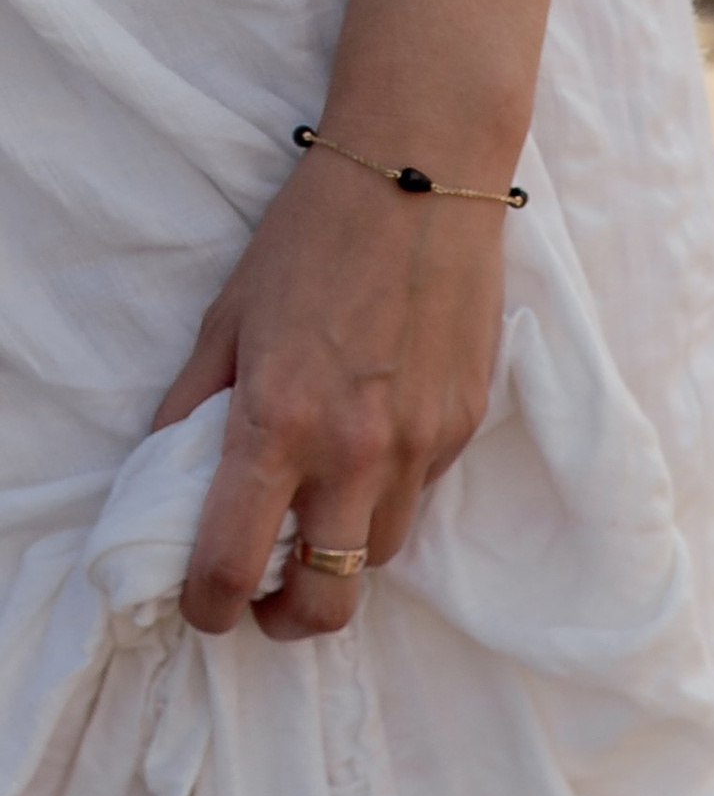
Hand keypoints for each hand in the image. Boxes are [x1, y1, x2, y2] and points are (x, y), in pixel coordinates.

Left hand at [150, 139, 509, 640]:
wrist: (422, 177)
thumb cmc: (313, 235)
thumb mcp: (228, 317)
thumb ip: (195, 404)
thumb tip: (169, 473)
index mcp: (279, 422)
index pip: (235, 562)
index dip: (211, 606)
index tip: (206, 607)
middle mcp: (355, 451)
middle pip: (329, 597)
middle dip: (293, 618)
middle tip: (270, 601)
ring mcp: (418, 446)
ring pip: (378, 553)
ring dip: (343, 553)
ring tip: (320, 513)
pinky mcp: (462, 428)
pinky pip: (420, 493)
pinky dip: (387, 491)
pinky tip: (372, 441)